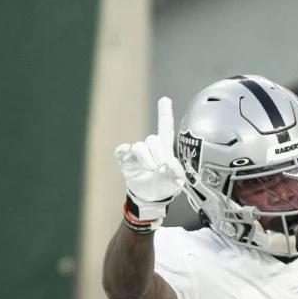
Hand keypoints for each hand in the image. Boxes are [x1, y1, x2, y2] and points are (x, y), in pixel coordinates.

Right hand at [114, 96, 185, 220]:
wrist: (149, 198)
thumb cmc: (165, 186)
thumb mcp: (175, 182)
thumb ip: (175, 173)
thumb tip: (168, 166)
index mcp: (165, 149)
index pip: (165, 128)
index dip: (165, 114)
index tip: (165, 100)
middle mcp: (151, 147)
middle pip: (152, 139)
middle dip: (157, 153)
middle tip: (160, 167)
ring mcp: (137, 153)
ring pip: (139, 146)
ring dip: (145, 159)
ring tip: (150, 169)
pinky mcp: (125, 160)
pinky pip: (122, 151)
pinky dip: (124, 152)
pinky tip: (127, 156)